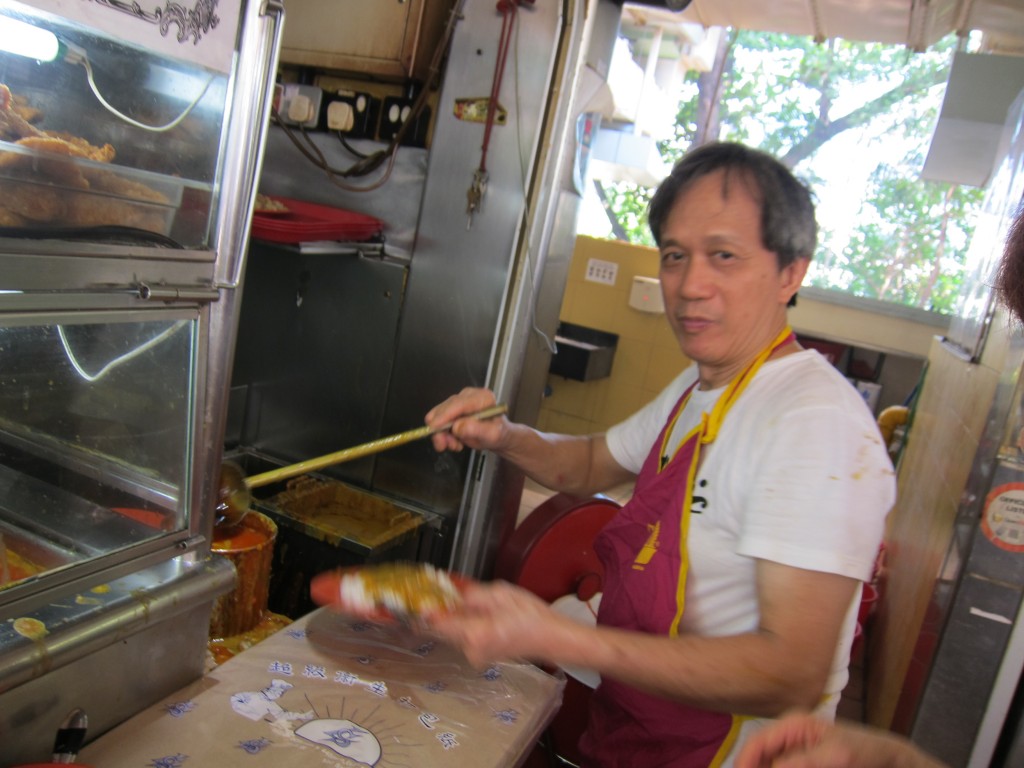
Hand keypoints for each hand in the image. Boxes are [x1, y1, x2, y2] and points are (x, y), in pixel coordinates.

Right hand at [426, 387, 507, 453]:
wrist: (499, 437)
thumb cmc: (499, 434)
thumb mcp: (492, 435)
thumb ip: (477, 430)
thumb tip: (457, 427)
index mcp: (482, 398)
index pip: (458, 403)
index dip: (444, 415)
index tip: (435, 427)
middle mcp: (468, 397)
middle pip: (444, 409)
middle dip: (442, 430)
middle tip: (448, 445)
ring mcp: (458, 403)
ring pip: (437, 417)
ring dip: (442, 435)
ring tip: (455, 444)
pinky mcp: (451, 411)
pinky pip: (437, 423)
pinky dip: (442, 435)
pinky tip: (454, 441)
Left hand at [427, 580, 577, 667]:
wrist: (550, 638)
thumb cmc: (531, 616)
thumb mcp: (501, 594)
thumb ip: (470, 592)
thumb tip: (448, 585)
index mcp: (476, 633)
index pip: (436, 622)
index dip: (422, 608)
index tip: (412, 595)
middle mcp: (471, 649)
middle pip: (438, 628)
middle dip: (433, 609)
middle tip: (428, 591)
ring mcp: (473, 655)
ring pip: (449, 631)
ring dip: (447, 614)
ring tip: (453, 596)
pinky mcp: (477, 655)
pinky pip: (460, 636)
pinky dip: (460, 621)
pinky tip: (469, 610)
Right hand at [735, 712, 945, 767]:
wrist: (886, 756)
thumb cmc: (863, 751)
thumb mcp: (834, 757)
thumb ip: (801, 762)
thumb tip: (774, 767)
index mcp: (792, 724)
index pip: (757, 743)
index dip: (744, 762)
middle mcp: (787, 733)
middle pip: (758, 755)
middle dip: (753, 766)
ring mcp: (792, 746)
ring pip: (767, 762)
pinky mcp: (799, 759)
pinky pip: (779, 766)